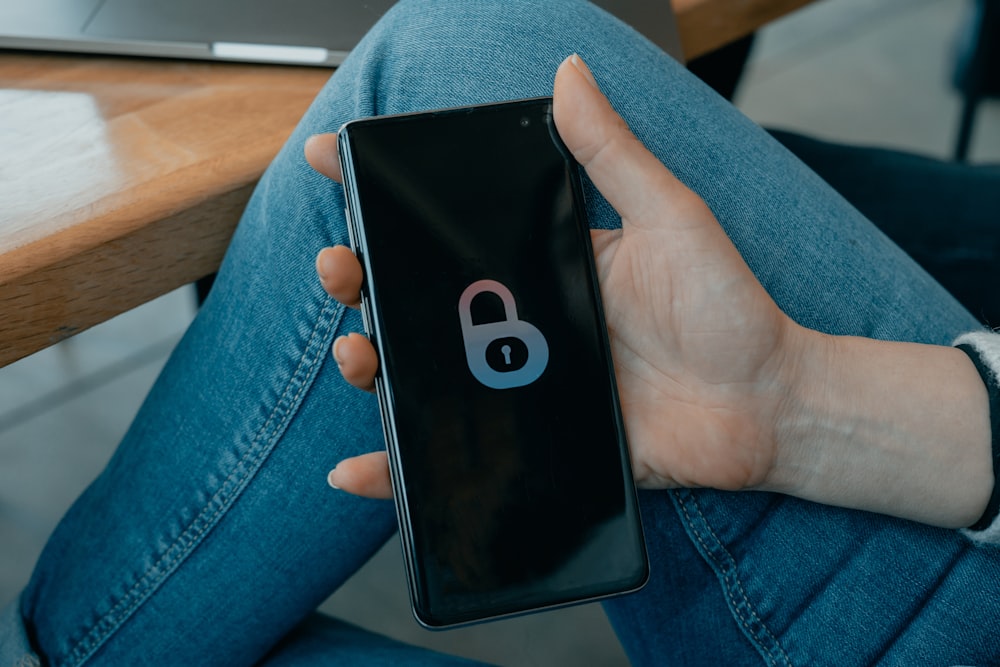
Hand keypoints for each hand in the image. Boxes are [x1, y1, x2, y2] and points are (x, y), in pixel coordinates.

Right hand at [307, 55, 992, 529]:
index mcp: (539, 263)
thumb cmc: (726, 308)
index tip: (332, 160)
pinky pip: (452, 455)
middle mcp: (517, 323)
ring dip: (369, 363)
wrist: (766, 404)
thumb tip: (569, 71)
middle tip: (340, 265)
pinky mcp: (531, 442)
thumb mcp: (668, 216)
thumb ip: (612, 152)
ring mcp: (518, 385)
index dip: (382, 193)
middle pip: (413, 298)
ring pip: (419, 372)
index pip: (446, 222)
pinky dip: (400, 468)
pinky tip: (359, 468)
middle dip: (358, 278)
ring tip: (358, 350)